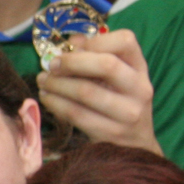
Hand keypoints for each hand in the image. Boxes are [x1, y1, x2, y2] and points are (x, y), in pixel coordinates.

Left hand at [37, 29, 159, 153]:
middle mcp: (140, 88)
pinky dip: (56, 103)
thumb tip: (72, 40)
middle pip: (106, 65)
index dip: (96, 41)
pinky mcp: (111, 133)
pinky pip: (76, 114)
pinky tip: (47, 97)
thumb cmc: (118, 100)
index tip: (74, 48)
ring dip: (57, 84)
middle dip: (71, 62)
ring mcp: (128, 113)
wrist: (135, 143)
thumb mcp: (116, 76)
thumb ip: (96, 55)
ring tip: (43, 81)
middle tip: (51, 65)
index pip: (126, 41)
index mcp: (140, 67)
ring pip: (86, 92)